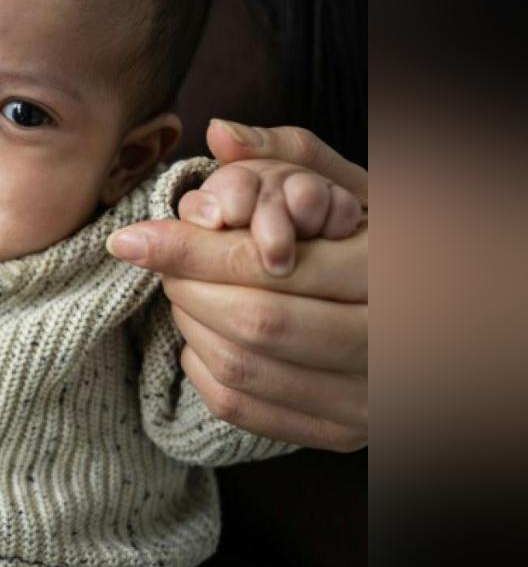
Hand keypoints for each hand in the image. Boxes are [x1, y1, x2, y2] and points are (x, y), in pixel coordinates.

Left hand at [108, 119, 367, 450]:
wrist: (435, 315)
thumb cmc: (379, 239)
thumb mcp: (351, 187)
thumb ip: (288, 155)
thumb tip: (218, 134)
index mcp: (390, 272)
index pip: (267, 268)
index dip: (190, 251)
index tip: (131, 237)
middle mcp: (386, 343)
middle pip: (253, 322)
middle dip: (188, 287)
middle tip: (161, 261)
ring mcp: (366, 398)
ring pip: (243, 367)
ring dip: (190, 326)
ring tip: (183, 289)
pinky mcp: (341, 432)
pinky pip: (244, 407)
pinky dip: (203, 368)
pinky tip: (202, 333)